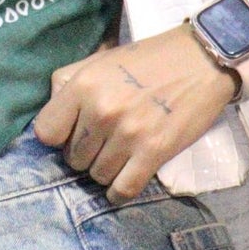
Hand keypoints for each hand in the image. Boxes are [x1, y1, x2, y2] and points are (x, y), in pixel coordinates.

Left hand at [33, 26, 238, 200]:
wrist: (202, 59)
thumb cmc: (148, 59)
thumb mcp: (100, 60)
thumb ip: (68, 84)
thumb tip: (49, 117)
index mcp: (84, 86)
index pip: (46, 132)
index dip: (58, 136)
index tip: (72, 133)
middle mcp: (102, 111)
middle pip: (73, 158)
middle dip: (85, 153)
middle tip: (103, 141)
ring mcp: (128, 134)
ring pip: (97, 176)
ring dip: (105, 170)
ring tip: (119, 154)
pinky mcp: (154, 152)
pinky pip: (123, 189)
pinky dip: (119, 191)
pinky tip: (123, 181)